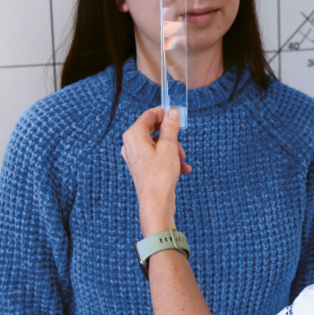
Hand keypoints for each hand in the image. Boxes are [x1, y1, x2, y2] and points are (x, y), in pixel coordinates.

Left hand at [121, 107, 191, 234]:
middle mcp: (131, 145)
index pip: (148, 115)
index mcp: (133, 135)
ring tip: (181, 159)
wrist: (156, 203)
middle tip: (181, 140)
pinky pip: (157, 156)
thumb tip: (172, 112)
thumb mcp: (169, 146)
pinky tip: (182, 168)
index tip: (176, 113)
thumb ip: (170, 126)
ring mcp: (136, 157)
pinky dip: (169, 159)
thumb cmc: (159, 176)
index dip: (163, 113)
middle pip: (153, 130)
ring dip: (173, 149)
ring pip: (157, 144)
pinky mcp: (142, 167)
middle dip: (171, 135)